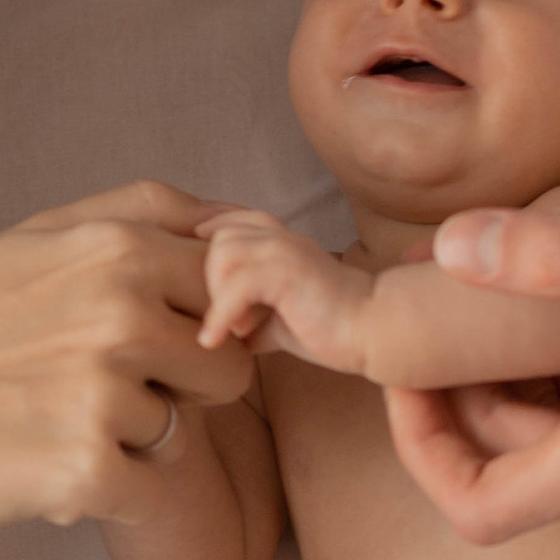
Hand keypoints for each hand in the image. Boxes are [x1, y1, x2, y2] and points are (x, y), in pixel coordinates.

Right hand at [0, 181, 255, 531]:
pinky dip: (106, 494)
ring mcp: (105, 395)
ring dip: (130, 441)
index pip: (231, 289)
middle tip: (96, 390)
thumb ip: (140, 213)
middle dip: (180, 388)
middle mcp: (121, 314)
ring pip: (183, 433)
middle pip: (230, 369)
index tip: (152, 343)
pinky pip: (149, 493)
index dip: (201, 323)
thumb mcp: (35, 236)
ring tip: (54, 424)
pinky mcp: (87, 472)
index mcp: (115, 250)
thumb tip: (238, 218)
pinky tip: (44, 467)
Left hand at [198, 210, 375, 371]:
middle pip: (218, 236)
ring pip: (223, 252)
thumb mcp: (282, 322)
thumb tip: (235, 338)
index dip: (206, 239)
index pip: (230, 220)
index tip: (187, 269)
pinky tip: (219, 340)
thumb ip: (257, 319)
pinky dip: (221, 315)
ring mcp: (285, 250)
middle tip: (228, 318)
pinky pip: (237, 285)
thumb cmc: (333, 329)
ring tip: (234, 328)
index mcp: (280, 241)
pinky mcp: (287, 272)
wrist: (373, 331)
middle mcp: (280, 237)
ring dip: (216, 295)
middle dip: (209, 280)